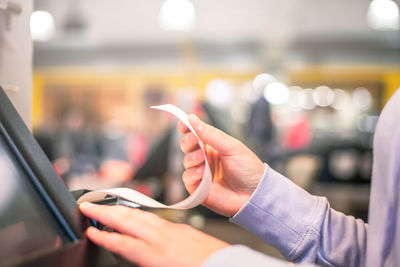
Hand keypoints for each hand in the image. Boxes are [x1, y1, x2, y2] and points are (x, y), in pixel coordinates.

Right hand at [79, 203, 228, 266]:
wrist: (228, 266)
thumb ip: (147, 260)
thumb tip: (133, 255)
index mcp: (158, 255)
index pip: (124, 243)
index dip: (104, 237)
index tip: (90, 231)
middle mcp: (164, 238)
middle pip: (129, 221)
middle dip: (106, 212)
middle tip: (88, 205)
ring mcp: (174, 230)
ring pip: (142, 215)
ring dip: (121, 209)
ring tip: (106, 206)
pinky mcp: (183, 227)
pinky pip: (157, 217)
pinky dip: (141, 213)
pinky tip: (136, 214)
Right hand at [178, 115, 264, 216]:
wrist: (254, 194)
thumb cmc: (248, 169)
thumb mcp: (232, 147)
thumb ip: (211, 134)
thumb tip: (193, 119)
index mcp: (213, 145)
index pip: (194, 133)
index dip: (187, 127)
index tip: (184, 123)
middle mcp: (205, 158)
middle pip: (186, 145)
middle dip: (187, 141)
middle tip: (194, 140)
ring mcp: (201, 173)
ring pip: (186, 161)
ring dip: (192, 158)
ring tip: (203, 158)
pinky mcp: (198, 188)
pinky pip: (187, 178)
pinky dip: (193, 174)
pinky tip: (203, 173)